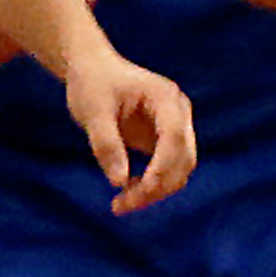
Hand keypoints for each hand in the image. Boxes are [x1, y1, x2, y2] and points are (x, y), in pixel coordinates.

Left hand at [61, 44, 197, 213]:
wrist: (93, 70)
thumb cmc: (92, 84)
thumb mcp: (92, 111)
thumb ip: (106, 145)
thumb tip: (118, 182)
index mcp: (166, 98)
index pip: (174, 137)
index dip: (161, 166)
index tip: (139, 189)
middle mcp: (178, 114)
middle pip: (183, 159)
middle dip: (157, 186)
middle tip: (121, 205)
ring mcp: (175, 128)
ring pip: (179, 170)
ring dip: (156, 191)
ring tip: (121, 204)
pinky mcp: (164, 142)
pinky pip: (167, 171)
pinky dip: (151, 186)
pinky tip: (126, 192)